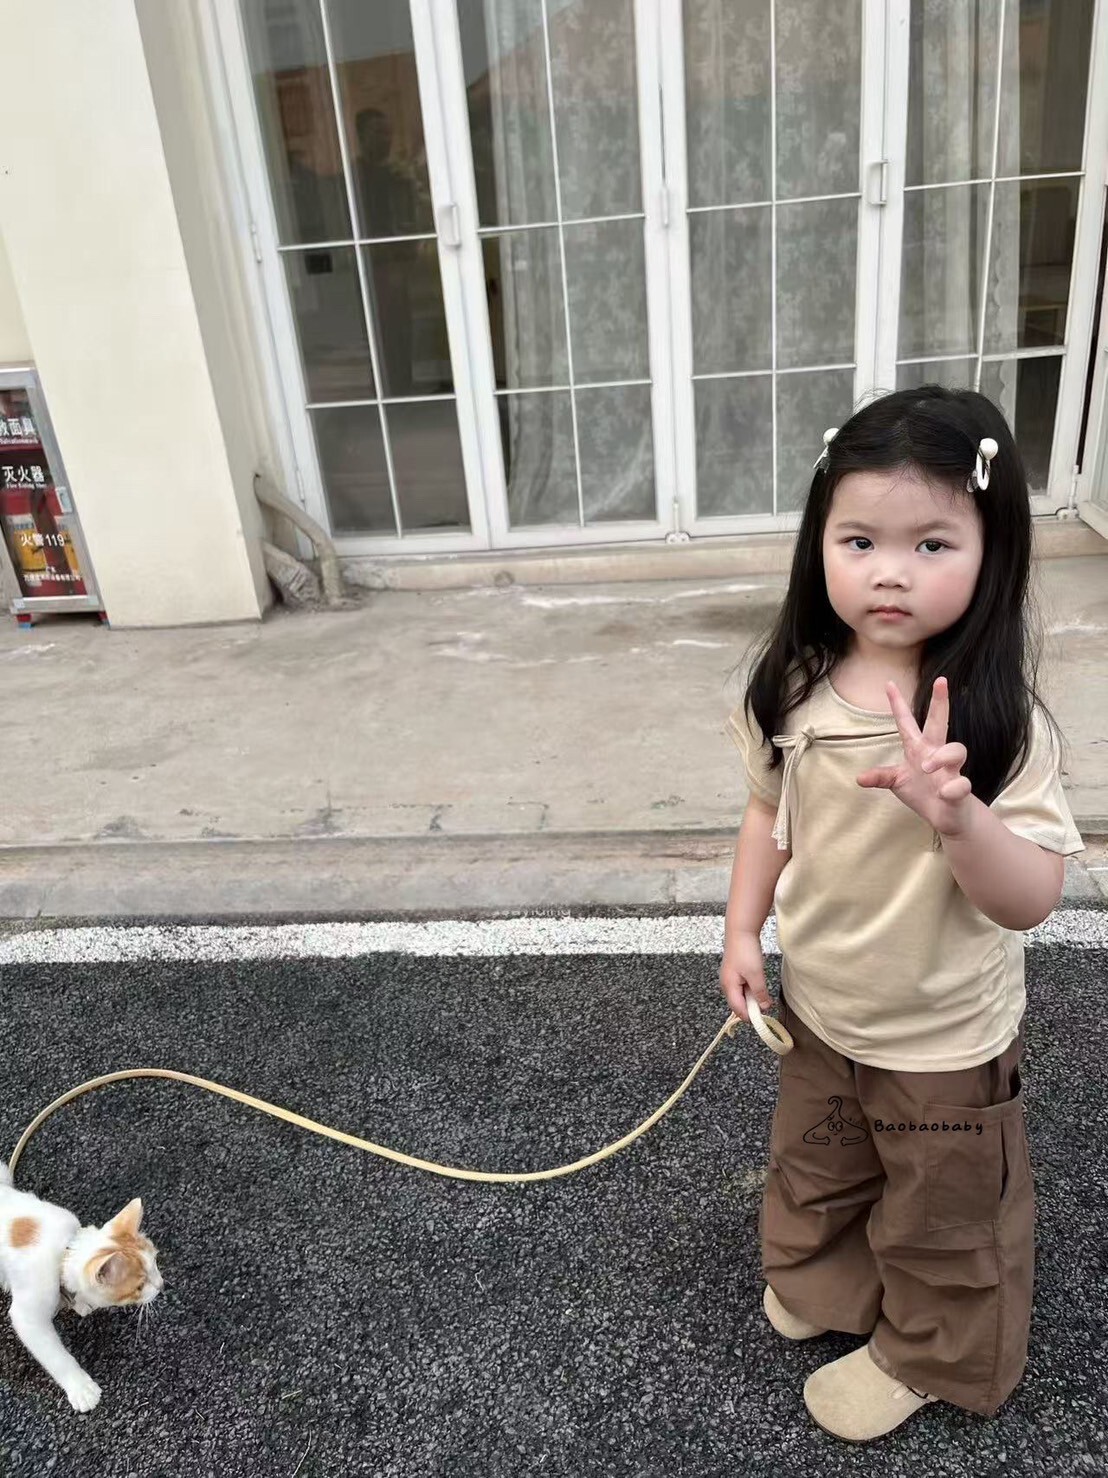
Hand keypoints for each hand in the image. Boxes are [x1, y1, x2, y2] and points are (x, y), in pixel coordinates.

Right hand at [719, 931, 772, 1021]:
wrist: (741, 931)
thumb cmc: (745, 951)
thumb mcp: (755, 974)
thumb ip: (759, 993)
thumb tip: (764, 1008)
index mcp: (729, 987)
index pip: (738, 1010)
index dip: (752, 1016)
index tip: (765, 1016)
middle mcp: (727, 985)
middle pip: (740, 1005)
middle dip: (753, 1005)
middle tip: (765, 997)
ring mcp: (730, 979)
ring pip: (743, 996)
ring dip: (754, 995)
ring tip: (761, 985)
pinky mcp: (735, 973)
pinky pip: (744, 987)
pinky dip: (752, 988)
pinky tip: (758, 980)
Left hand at [855, 675, 974, 838]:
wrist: (948, 817)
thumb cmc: (924, 793)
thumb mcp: (897, 782)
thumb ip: (881, 777)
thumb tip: (860, 778)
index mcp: (917, 749)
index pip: (906, 722)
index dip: (898, 704)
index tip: (888, 683)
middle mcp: (935, 754)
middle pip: (939, 724)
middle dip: (940, 702)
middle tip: (941, 680)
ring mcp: (951, 770)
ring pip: (956, 750)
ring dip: (942, 756)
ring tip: (927, 767)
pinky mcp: (961, 789)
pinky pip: (961, 784)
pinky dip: (952, 789)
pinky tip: (943, 793)